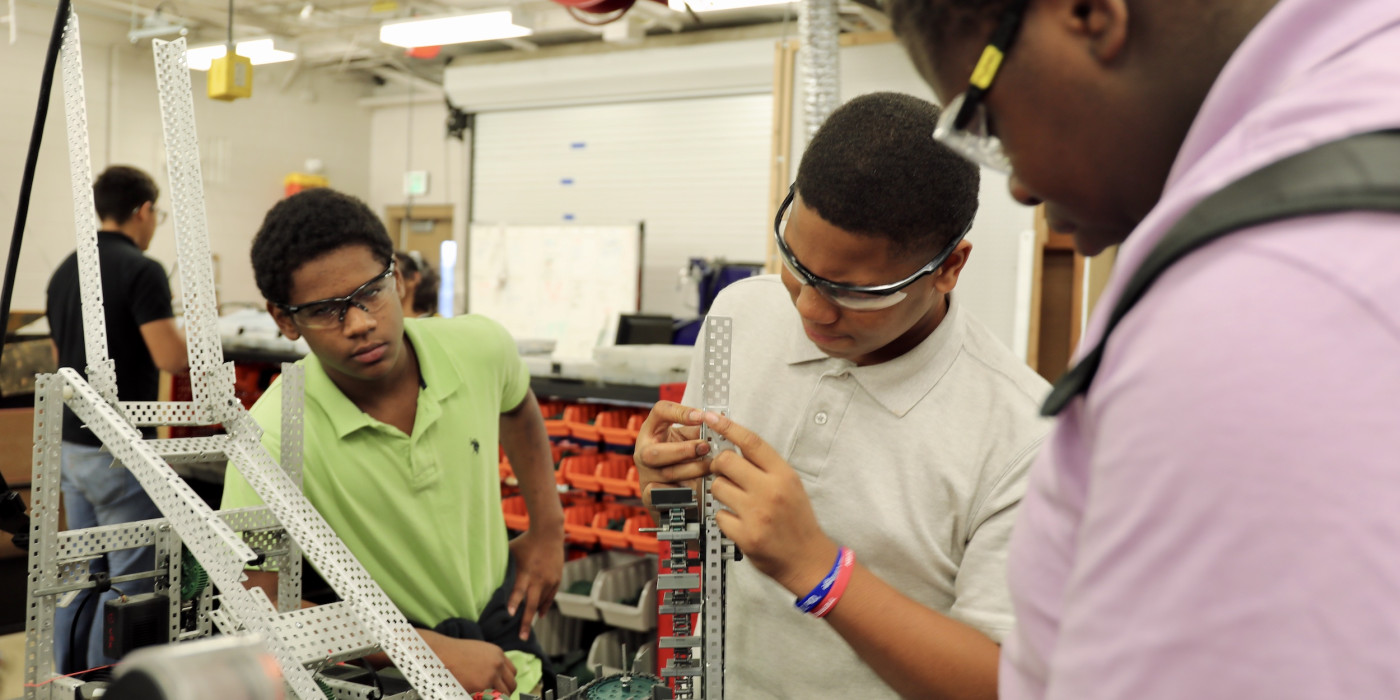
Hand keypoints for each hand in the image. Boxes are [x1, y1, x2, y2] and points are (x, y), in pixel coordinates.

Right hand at [421, 630, 517, 694]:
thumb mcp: (478, 651)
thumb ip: (490, 662)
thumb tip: (496, 678)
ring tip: (483, 696)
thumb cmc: (454, 653)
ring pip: (504, 694)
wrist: (439, 653)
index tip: (499, 687)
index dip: (506, 681)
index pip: (512, 673)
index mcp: (498, 654)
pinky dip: (484, 699)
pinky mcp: (482, 686)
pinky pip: (490, 698)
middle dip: (504, 692)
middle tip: (493, 696)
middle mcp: (498, 664)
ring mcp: (491, 675)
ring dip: (495, 698)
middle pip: (511, 685)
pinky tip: (475, 696)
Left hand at [508, 527, 563, 639]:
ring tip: (526, 630)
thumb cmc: (525, 541)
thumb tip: (484, 574)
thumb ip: (501, 564)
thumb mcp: (510, 551)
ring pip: (541, 603)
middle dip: (526, 621)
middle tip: (521, 637)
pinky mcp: (556, 579)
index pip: (519, 590)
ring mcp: (549, 580)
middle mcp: (539, 578)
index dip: (514, 602)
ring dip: (534, 615)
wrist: (549, 533)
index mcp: (526, 571)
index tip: (509, 614)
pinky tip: (539, 615)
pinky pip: (550, 597)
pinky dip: (544, 606)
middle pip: (532, 604)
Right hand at [635, 400, 711, 506]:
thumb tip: (719, 424)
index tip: (701, 416)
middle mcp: (643, 452)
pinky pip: (667, 495)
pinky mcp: (650, 496)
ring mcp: (645, 475)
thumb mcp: (684, 439)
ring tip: (711, 466)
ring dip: (693, 469)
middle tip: (705, 447)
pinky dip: (684, 491)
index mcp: (651, 431)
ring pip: (666, 474)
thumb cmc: (677, 458)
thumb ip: (698, 431)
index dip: (679, 412)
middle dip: (683, 450)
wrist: (666, 492)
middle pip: (654, 452)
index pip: (659, 412)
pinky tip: (698, 487)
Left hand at [702, 411, 839, 596]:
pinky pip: (718, 515)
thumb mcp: (790, 485)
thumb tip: (733, 448)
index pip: (751, 442)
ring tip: (737, 502)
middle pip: (726, 461)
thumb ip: (765, 467)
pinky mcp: (745, 535)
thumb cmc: (797, 520)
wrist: (808, 559)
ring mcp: (756, 514)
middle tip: (724, 473)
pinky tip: (739, 522)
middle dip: (719, 465)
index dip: (728, 426)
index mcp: (783, 475)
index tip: (712, 416)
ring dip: (721, 492)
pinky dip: (725, 518)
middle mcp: (770, 491)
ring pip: (717, 487)